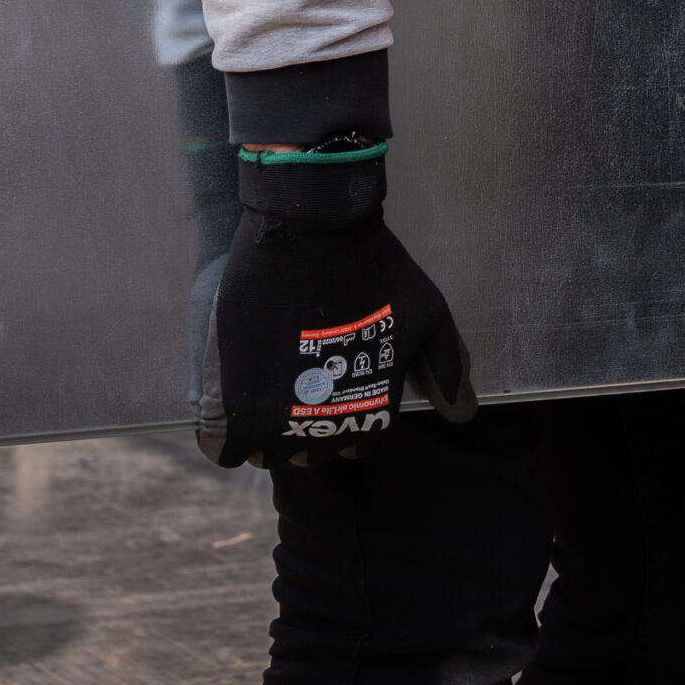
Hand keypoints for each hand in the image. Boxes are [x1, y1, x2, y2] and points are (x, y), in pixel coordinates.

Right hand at [196, 141, 476, 467]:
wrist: (312, 230)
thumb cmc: (375, 268)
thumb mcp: (428, 316)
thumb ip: (447, 368)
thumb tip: (463, 415)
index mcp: (371, 412)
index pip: (362, 443)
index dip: (355, 414)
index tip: (343, 384)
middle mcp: (321, 428)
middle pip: (315, 453)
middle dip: (314, 425)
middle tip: (308, 379)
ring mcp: (269, 417)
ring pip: (268, 454)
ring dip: (270, 431)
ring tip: (272, 387)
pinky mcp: (225, 397)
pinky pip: (220, 446)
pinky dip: (227, 436)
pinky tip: (234, 406)